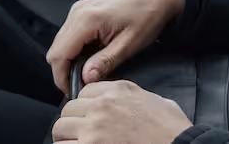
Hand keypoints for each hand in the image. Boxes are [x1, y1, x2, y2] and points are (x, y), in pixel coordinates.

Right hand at [46, 0, 184, 94]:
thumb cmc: (148, 14)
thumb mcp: (129, 44)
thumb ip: (104, 62)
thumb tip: (85, 79)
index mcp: (87, 18)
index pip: (59, 55)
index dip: (62, 78)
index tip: (75, 91)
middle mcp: (79, 11)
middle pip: (56, 50)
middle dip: (66, 70)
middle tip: (85, 83)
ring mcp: (81, 8)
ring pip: (62, 43)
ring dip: (71, 59)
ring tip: (92, 68)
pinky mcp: (86, 9)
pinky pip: (71, 34)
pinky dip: (77, 48)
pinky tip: (94, 54)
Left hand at [51, 80, 192, 143]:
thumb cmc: (169, 128)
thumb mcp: (150, 99)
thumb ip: (129, 96)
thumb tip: (121, 103)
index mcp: (117, 90)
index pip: (84, 91)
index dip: (85, 105)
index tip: (88, 115)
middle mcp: (102, 106)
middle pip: (68, 110)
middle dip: (72, 122)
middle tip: (79, 134)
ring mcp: (93, 130)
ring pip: (60, 129)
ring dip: (66, 138)